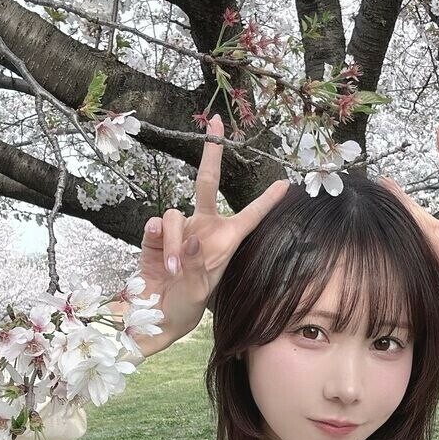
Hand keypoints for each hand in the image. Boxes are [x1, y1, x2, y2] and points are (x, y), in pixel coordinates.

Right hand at [137, 114, 288, 338]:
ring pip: (175, 215)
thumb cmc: (185, 307)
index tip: (285, 183)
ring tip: (174, 270)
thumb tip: (194, 238)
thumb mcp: (197, 291)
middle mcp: (203, 229)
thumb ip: (196, 264)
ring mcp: (178, 230)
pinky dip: (159, 240)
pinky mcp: (155, 236)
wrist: (154, 316)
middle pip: (207, 182)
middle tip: (215, 123)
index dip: (266, 200)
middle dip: (211, 152)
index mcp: (225, 242)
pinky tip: (161, 258)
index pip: (250, 217)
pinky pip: (157, 224)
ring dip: (175, 242)